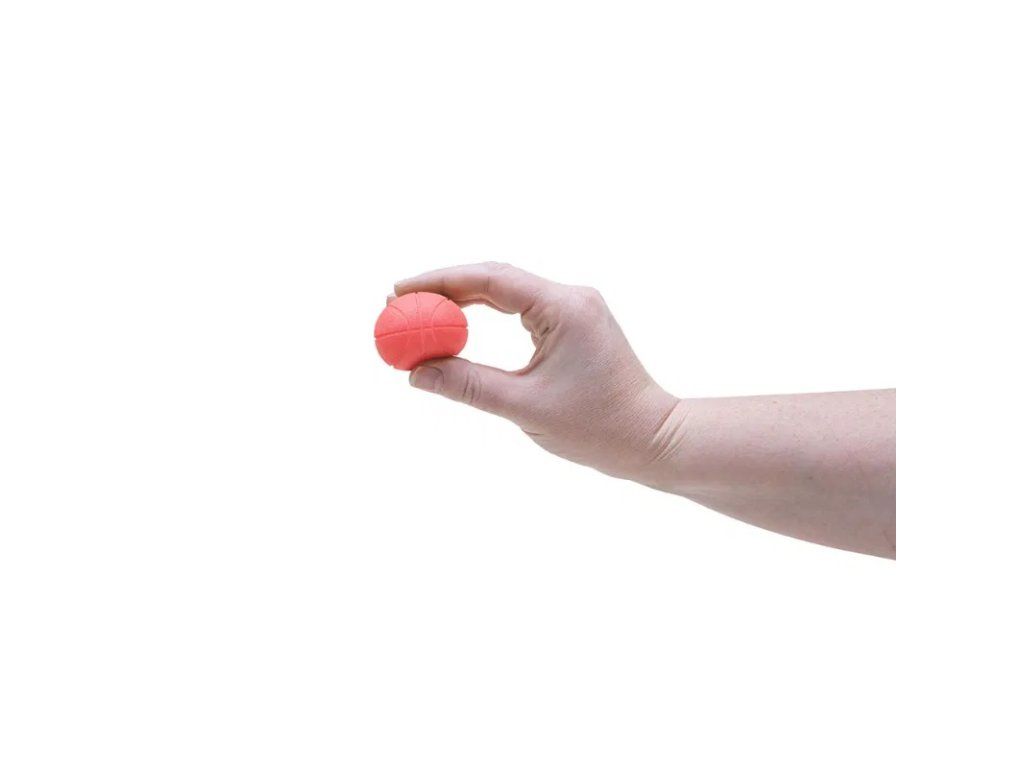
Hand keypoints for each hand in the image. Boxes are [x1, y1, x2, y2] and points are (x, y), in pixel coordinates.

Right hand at [392, 263, 681, 481]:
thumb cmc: (599, 428)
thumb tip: (416, 373)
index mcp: (564, 308)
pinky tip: (459, 325)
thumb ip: (467, 386)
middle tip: (399, 304)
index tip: (399, 292)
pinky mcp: (574, 323)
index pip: (489, 278)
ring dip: (463, 300)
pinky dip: (485, 314)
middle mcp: (571, 297)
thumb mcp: (524, 408)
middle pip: (494, 278)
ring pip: (506, 290)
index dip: (439, 282)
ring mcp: (575, 308)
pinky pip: (520, 307)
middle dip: (444, 289)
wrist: (653, 440)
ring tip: (420, 315)